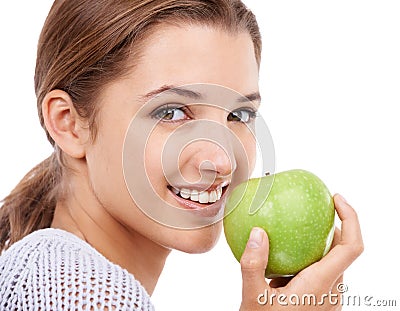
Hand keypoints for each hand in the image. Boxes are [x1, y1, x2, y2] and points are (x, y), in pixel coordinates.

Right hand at [239, 194, 362, 309]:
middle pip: (342, 249)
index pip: (351, 246)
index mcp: (321, 284)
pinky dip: (308, 257)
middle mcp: (332, 290)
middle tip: (309, 209)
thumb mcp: (253, 300)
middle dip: (329, 225)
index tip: (336, 198)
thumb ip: (253, 266)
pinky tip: (283, 261)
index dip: (351, 217)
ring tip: (290, 234)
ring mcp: (328, 297)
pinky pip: (321, 271)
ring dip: (317, 243)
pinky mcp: (320, 301)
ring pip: (331, 261)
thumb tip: (258, 233)